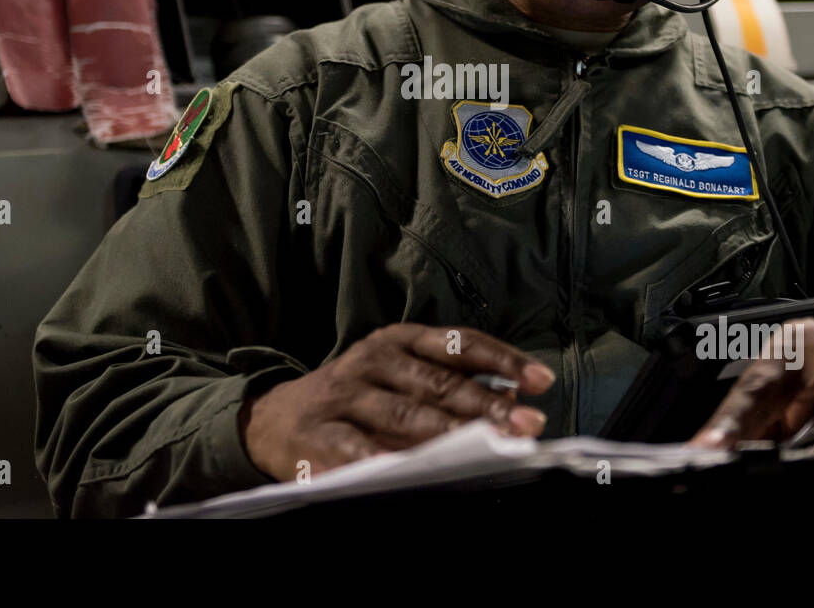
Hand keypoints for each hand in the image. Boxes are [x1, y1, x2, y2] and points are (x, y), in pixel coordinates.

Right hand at [238, 324, 555, 481]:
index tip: (542, 380)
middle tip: (527, 424)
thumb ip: (445, 383)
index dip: (502, 360)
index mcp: (397, 340)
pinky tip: (412, 472)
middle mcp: (372, 360)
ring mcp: (344, 396)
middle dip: (487, 405)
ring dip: (451, 435)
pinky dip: (387, 461)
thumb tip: (510, 400)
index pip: (458, 344)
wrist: (271, 419)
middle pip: (438, 383)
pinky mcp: (318, 435)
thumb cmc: (353, 398)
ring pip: (405, 415)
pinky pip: (358, 450)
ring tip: (488, 449)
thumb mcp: (396, 376)